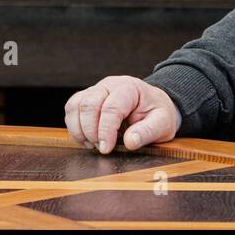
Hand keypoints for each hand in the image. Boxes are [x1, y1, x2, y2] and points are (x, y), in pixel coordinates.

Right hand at [64, 76, 182, 153]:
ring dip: (79, 129)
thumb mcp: (162, 123)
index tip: (106, 149)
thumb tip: (130, 142)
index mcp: (129, 88)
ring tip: (93, 144)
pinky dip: (74, 126)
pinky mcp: (87, 98)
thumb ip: (148, 132)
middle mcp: (110, 85)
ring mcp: (96, 89)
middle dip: (91, 130)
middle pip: (89, 104)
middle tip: (101, 148)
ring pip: (76, 105)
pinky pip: (71, 108)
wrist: (152, 104)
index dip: (105, 130)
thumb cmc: (157, 113)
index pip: (111, 107)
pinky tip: (86, 139)